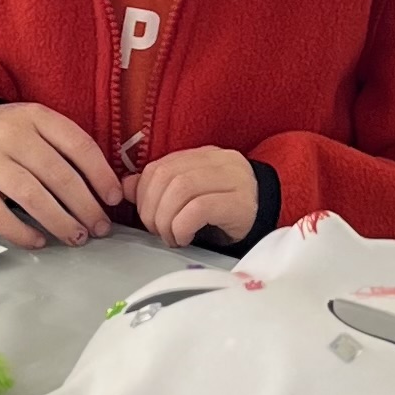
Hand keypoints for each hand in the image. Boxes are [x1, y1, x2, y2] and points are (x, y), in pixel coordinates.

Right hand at [0, 99, 120, 247]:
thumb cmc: (3, 136)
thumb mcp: (33, 125)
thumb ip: (63, 146)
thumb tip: (104, 187)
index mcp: (35, 116)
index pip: (78, 145)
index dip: (101, 175)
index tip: (114, 199)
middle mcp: (11, 136)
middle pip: (59, 175)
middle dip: (86, 206)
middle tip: (100, 228)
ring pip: (32, 197)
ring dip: (60, 222)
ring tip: (77, 237)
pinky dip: (22, 232)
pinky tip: (40, 241)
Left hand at [132, 145, 260, 246]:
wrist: (268, 222)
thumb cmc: (225, 213)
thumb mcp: (191, 197)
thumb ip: (160, 188)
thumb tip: (125, 188)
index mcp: (203, 156)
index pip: (160, 167)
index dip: (143, 194)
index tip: (147, 216)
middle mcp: (219, 161)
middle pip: (166, 176)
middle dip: (151, 209)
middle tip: (157, 231)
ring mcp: (232, 180)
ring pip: (180, 189)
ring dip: (165, 220)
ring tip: (170, 237)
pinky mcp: (240, 203)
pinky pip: (198, 209)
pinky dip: (182, 226)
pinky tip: (185, 238)